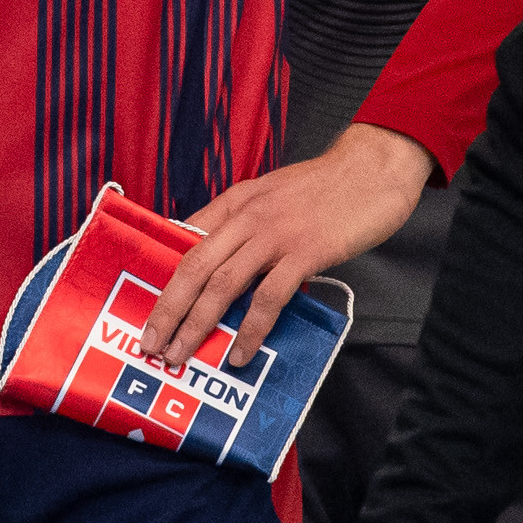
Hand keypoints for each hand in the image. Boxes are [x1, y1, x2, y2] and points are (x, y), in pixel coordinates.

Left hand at [141, 125, 429, 365]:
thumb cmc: (329, 185)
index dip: (164, 279)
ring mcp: (274, 235)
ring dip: (196, 325)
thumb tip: (227, 264)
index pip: (185, 241)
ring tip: (180, 356)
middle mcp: (246, 217)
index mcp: (236, 202)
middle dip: (167, 311)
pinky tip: (240, 353)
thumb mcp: (274, 194)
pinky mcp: (305, 252)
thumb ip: (248, 223)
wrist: (373, 166)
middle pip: (193, 267)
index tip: (148, 310)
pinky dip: (250, 330)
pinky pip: (268, 297)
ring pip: (221, 284)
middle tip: (150, 345)